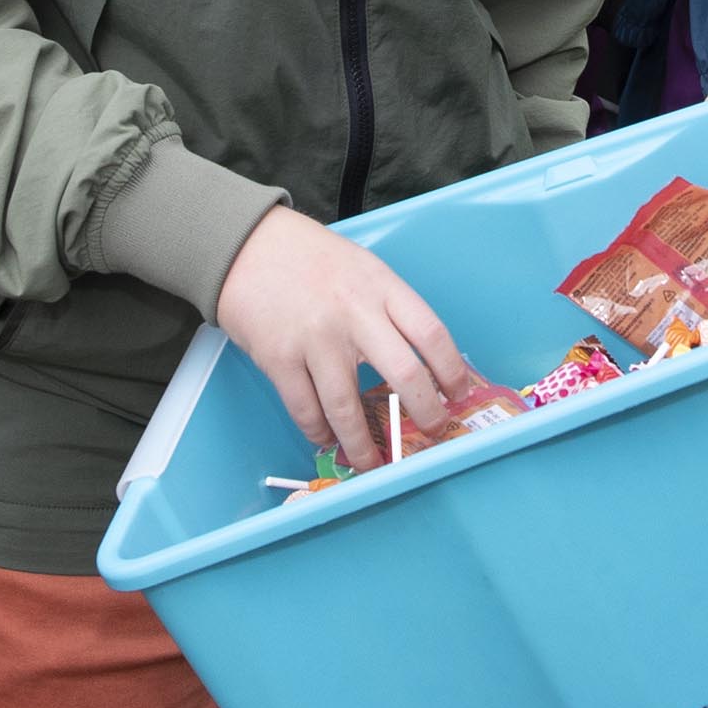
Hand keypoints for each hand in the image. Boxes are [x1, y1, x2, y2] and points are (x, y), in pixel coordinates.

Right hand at [214, 205, 476, 471]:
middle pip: (404, 374)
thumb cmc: (311, 258)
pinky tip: (327, 439)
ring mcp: (316, 339)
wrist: (248, 246)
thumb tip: (418, 361)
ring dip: (364, 444)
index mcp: (381, 287)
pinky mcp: (279, 359)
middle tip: (431, 431)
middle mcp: (354, 314)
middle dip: (424, 412)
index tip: (459, 393)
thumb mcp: (363, 268)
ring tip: (373, 461)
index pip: (432, 333)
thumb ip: (388, 307)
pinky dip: (319, 432)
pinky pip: (306, 410)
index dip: (452, 370)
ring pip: (349, 408)